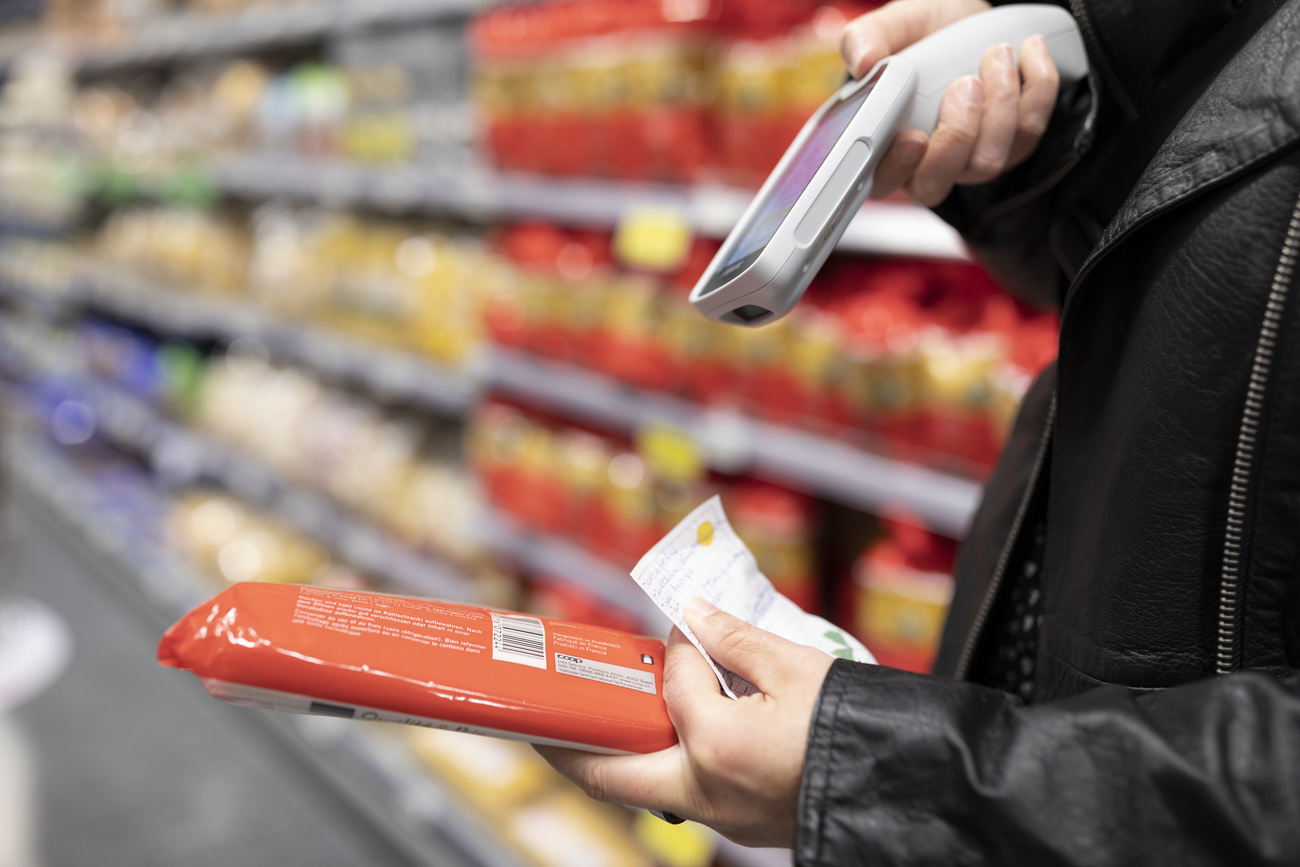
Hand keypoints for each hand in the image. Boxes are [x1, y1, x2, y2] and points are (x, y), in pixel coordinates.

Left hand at [534, 598, 834, 847]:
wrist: (904, 786)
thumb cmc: (854, 727)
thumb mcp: (795, 666)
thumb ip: (731, 638)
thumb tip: (691, 614)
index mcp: (714, 745)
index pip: (673, 682)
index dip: (675, 646)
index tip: (685, 626)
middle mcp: (706, 790)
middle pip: (611, 776)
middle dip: (569, 748)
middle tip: (541, 721)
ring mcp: (722, 815)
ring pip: (649, 788)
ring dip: (625, 753)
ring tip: (613, 717)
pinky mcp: (742, 824)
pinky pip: (689, 791)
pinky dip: (671, 761)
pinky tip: (683, 731)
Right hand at [842, 0, 1062, 204]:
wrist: (965, 23)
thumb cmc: (922, 33)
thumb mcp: (894, 24)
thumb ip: (867, 38)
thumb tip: (863, 61)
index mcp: (882, 146)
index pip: (880, 181)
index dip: (896, 169)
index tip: (912, 137)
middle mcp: (925, 163)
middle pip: (937, 184)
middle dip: (957, 134)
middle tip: (964, 83)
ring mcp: (969, 160)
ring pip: (987, 162)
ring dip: (1000, 104)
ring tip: (996, 53)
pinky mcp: (1011, 145)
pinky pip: (1029, 132)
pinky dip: (1037, 87)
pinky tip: (1028, 52)